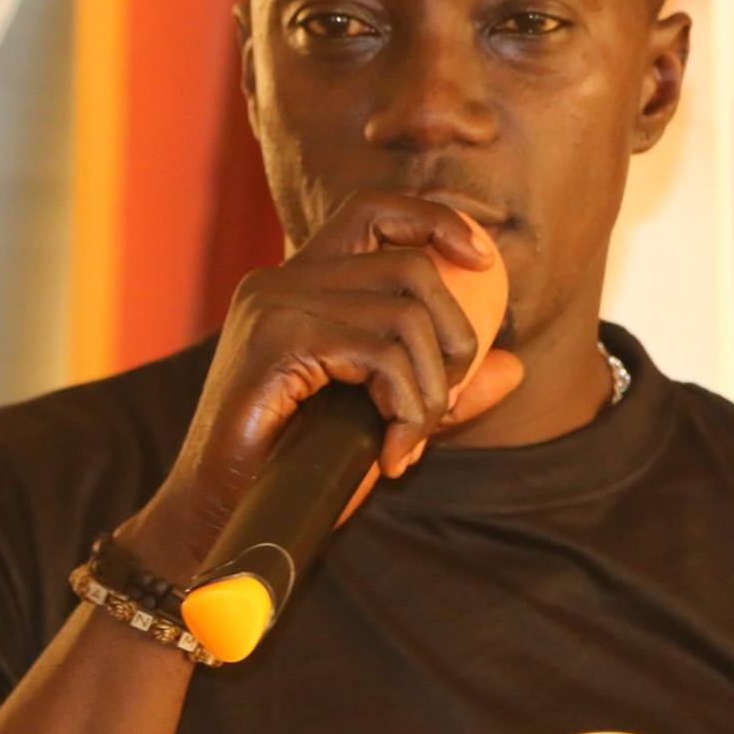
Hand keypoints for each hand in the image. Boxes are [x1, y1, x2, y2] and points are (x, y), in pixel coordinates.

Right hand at [124, 192, 523, 576]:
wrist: (219, 522)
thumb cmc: (293, 471)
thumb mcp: (380, 421)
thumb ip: (439, 389)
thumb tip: (514, 366)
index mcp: (299, 284)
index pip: (373, 211)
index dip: (435, 221)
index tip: (483, 261)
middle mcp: (280, 280)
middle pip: (409, 266)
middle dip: (455, 339)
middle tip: (443, 405)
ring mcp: (273, 306)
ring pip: (404, 317)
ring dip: (429, 392)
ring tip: (410, 441)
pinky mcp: (274, 343)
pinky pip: (380, 355)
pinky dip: (406, 410)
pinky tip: (391, 455)